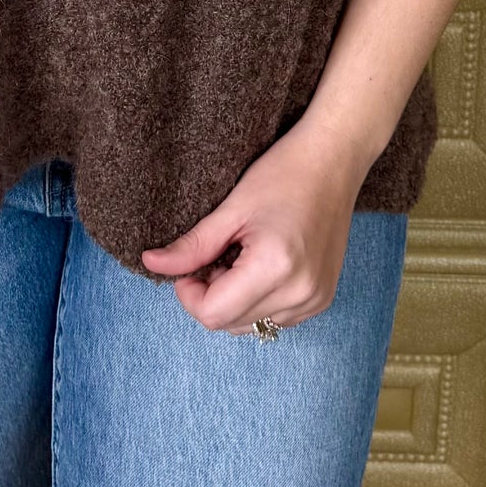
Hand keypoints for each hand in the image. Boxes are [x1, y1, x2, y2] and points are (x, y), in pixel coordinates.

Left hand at [138, 118, 369, 333]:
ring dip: (235, 300)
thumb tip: (151, 264)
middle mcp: (299, 294)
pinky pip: (275, 318)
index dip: (190, 294)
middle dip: (211, 296)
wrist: (334, 161)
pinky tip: (261, 265)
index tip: (191, 264)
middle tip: (217, 254)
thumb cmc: (284, 174)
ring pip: (251, 326)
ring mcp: (315, 300)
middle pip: (230, 325)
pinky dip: (258, 300)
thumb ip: (192, 245)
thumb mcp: (232, 208)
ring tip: (241, 257)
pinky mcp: (322, 299)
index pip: (213, 314)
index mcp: (275, 269)